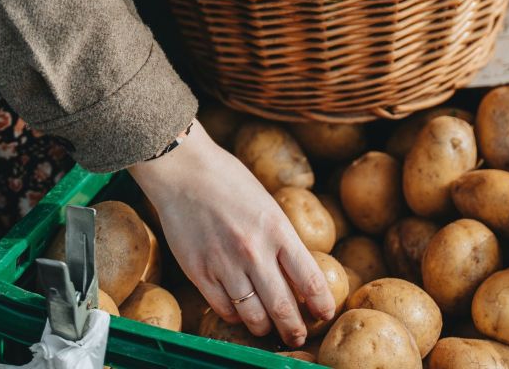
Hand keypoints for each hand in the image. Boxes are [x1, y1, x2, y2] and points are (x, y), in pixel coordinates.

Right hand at [128, 120, 334, 347]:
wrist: (183, 171)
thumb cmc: (228, 181)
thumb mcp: (267, 205)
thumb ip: (282, 239)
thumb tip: (297, 274)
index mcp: (277, 230)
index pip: (311, 279)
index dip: (322, 305)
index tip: (324, 314)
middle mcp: (254, 251)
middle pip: (283, 307)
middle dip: (295, 329)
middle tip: (298, 337)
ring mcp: (224, 264)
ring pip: (253, 316)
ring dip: (264, 328)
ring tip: (268, 329)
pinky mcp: (199, 272)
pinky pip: (224, 309)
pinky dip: (235, 316)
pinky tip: (239, 311)